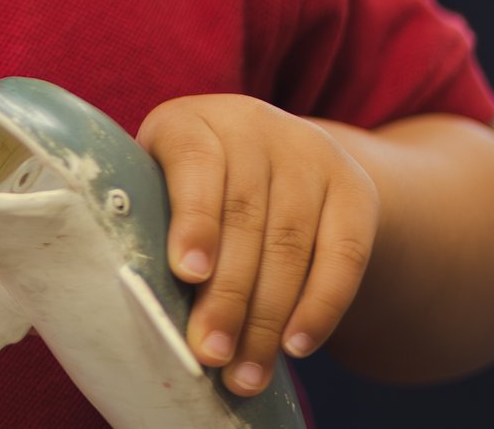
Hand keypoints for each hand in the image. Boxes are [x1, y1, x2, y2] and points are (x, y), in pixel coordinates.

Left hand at [138, 93, 380, 394]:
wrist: (278, 158)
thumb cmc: (194, 188)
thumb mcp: (163, 183)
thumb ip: (153, 223)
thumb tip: (137, 303)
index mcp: (191, 122)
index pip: (194, 164)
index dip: (193, 220)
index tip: (187, 275)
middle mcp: (253, 127)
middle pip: (245, 218)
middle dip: (227, 297)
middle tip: (210, 354)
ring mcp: (309, 153)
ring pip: (292, 244)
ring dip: (268, 318)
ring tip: (245, 372)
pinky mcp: (355, 188)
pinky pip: (344, 255)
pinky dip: (321, 307)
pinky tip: (297, 346)